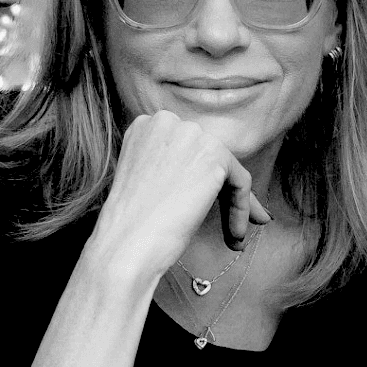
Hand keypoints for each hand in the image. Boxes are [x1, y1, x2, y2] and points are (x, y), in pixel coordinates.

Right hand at [90, 110, 270, 281]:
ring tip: (234, 237)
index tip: (205, 210)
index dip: (199, 183)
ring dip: (235, 206)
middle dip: (222, 193)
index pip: (187, 152)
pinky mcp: (214, 154)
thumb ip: (175, 169)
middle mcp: (167, 122)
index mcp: (145, 127)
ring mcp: (191, 134)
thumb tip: (209, 180)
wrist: (125, 244)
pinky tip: (235, 236)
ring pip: (228, 171)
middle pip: (209, 158)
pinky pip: (241, 182)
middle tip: (232, 228)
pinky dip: (242, 209)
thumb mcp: (149, 183)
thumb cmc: (131, 225)